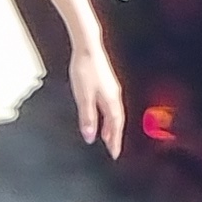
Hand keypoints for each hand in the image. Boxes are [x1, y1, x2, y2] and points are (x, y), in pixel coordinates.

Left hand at [67, 36, 127, 156]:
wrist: (88, 47)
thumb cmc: (86, 69)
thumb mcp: (83, 97)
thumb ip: (87, 117)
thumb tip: (89, 136)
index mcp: (111, 100)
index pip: (115, 126)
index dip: (115, 141)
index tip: (114, 153)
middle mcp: (114, 95)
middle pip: (117, 120)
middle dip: (115, 135)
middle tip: (113, 148)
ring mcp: (111, 88)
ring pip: (115, 112)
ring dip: (112, 125)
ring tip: (107, 136)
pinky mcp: (107, 83)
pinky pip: (111, 105)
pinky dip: (109, 115)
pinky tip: (103, 114)